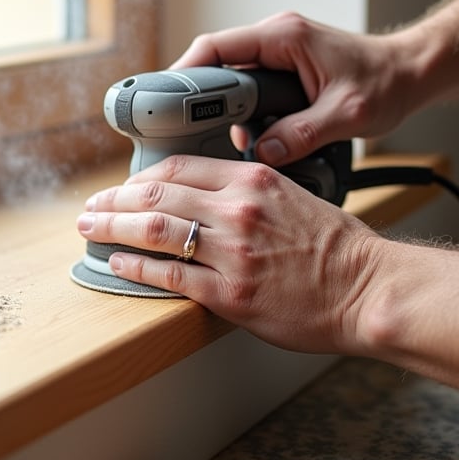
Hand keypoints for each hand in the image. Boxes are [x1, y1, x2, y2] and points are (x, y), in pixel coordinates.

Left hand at [78, 155, 376, 354]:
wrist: (367, 288)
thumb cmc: (338, 248)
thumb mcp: (294, 196)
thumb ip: (249, 191)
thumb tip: (207, 198)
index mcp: (253, 180)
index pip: (179, 166)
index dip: (140, 176)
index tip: (123, 186)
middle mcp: (237, 210)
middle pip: (156, 193)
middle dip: (114, 200)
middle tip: (91, 207)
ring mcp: (232, 252)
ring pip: (154, 229)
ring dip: (113, 228)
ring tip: (91, 230)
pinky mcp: (230, 293)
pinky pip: (169, 275)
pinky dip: (136, 267)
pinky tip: (117, 264)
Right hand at [171, 10, 419, 166]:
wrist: (412, 72)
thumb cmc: (387, 83)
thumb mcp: (348, 113)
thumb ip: (305, 133)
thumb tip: (264, 153)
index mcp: (284, 36)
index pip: (216, 47)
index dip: (184, 73)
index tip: (163, 100)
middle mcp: (275, 39)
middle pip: (215, 63)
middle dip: (194, 95)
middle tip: (177, 129)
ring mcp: (278, 53)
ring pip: (229, 77)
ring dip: (217, 107)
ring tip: (207, 140)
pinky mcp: (283, 70)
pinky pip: (247, 87)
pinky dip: (237, 111)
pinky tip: (238, 139)